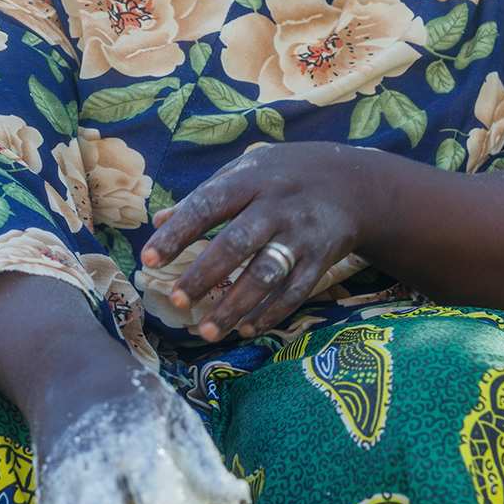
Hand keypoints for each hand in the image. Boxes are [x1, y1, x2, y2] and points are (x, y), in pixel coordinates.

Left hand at [140, 142, 374, 342]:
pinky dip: (271, 314)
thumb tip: (159, 220)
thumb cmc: (285, 175)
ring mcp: (301, 234)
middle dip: (204, 274)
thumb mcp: (247, 171)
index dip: (178, 234)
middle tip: (176, 301)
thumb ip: (205, 194)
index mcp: (251, 180)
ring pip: (266, 274)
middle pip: (237, 243)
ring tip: (206, 332)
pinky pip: (295, 291)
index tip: (148, 259)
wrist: (355, 183)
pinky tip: (246, 330)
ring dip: (235, 306)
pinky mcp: (322, 259)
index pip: (207, 205)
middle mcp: (277, 206)